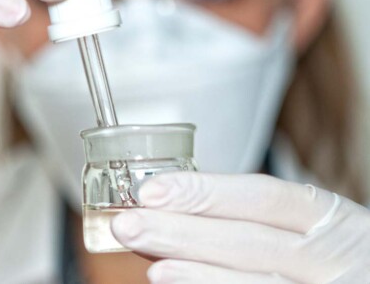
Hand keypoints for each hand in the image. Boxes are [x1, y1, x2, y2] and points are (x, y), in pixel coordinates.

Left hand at [111, 173, 369, 282]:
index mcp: (327, 217)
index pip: (262, 196)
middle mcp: (331, 257)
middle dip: (183, 231)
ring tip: (150, 264)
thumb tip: (175, 207)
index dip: (205, 191)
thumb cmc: (336, 253)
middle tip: (129, 223)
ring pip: (256, 283)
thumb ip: (250, 217)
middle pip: (249, 241)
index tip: (152, 190)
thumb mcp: (309, 224)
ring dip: (195, 273)